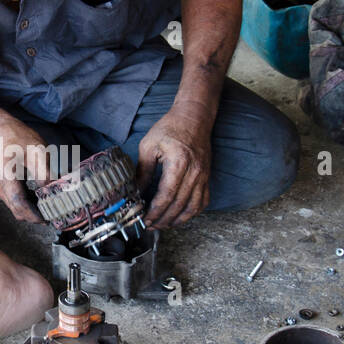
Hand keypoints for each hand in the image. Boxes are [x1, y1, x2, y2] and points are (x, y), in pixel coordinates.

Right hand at [0, 115, 52, 221]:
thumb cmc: (16, 137)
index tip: (49, 219)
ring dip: (31, 209)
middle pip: (17, 210)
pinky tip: (38, 196)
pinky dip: (26, 202)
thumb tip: (52, 192)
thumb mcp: (36, 151)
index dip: (35, 216)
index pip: (19, 205)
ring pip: (15, 207)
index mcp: (5, 176)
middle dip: (35, 215)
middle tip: (54, 212)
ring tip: (49, 203)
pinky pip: (13, 201)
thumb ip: (44, 173)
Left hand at [136, 103, 213, 228]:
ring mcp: (203, 176)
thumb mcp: (148, 146)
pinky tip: (181, 216)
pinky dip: (192, 212)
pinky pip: (203, 201)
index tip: (145, 220)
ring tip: (164, 224)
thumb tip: (136, 191)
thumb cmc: (170, 128)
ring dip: (178, 220)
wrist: (194, 117)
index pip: (166, 196)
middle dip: (163, 220)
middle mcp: (194, 172)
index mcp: (178, 163)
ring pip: (193, 207)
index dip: (155, 212)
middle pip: (179, 205)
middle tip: (151, 226)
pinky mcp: (207, 176)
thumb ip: (143, 171)